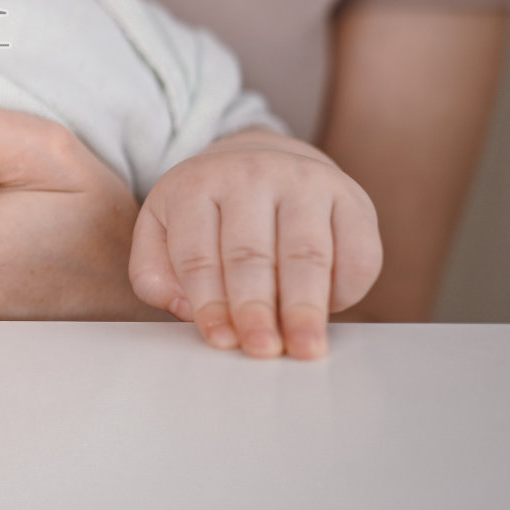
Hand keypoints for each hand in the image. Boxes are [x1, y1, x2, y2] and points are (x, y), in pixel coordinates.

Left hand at [127, 129, 382, 358]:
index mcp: (196, 184)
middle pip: (252, 253)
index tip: (220, 340)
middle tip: (262, 349)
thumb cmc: (209, 211)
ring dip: (304, 305)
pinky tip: (329, 311)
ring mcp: (306, 182)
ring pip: (307, 253)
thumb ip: (154, 272)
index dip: (209, 302)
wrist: (265, 159)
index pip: (198, 253)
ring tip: (303, 346)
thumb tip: (184, 309)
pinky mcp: (351, 197)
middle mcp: (252, 174)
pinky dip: (345, 289)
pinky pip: (355, 250)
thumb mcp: (163, 227)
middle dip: (256, 307)